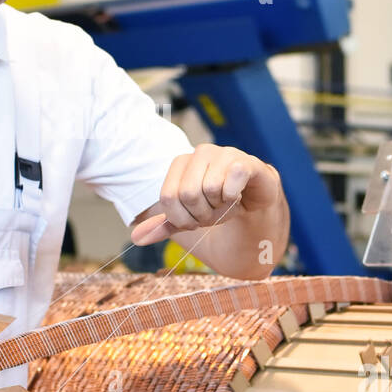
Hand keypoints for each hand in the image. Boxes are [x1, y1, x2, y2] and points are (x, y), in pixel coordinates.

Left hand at [129, 145, 280, 246]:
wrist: (254, 201)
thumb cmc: (218, 204)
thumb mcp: (189, 217)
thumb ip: (164, 225)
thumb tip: (137, 237)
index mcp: (180, 163)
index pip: (168, 198)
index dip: (183, 218)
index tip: (197, 218)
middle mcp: (199, 153)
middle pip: (188, 195)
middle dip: (203, 214)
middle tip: (215, 211)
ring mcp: (224, 154)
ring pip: (210, 189)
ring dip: (220, 208)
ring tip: (228, 203)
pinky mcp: (246, 162)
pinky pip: (231, 182)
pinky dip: (233, 198)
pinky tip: (239, 196)